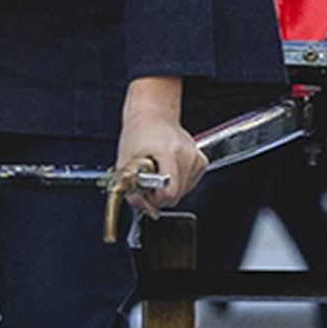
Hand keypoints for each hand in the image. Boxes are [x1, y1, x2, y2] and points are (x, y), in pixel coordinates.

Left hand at [117, 81, 206, 218]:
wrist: (152, 115)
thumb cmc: (138, 135)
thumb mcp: (125, 165)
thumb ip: (135, 195)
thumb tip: (151, 212)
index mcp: (169, 153)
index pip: (169, 194)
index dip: (154, 198)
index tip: (146, 188)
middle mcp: (187, 154)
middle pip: (176, 196)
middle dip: (160, 194)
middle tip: (148, 178)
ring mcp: (196, 157)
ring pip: (183, 192)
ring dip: (169, 188)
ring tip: (158, 170)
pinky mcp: (201, 161)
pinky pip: (189, 184)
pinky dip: (178, 182)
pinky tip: (169, 169)